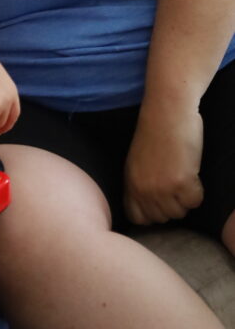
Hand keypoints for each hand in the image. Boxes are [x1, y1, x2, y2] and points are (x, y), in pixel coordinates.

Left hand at [124, 102, 203, 224]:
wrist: (167, 110)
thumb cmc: (155, 132)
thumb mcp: (136, 161)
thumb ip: (139, 186)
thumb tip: (147, 212)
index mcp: (130, 183)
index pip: (137, 218)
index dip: (151, 212)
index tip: (160, 200)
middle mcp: (144, 189)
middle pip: (162, 218)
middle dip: (171, 203)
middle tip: (174, 179)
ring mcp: (162, 188)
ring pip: (180, 212)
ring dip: (185, 196)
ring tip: (182, 171)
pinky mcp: (182, 182)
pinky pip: (195, 201)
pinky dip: (198, 189)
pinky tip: (191, 170)